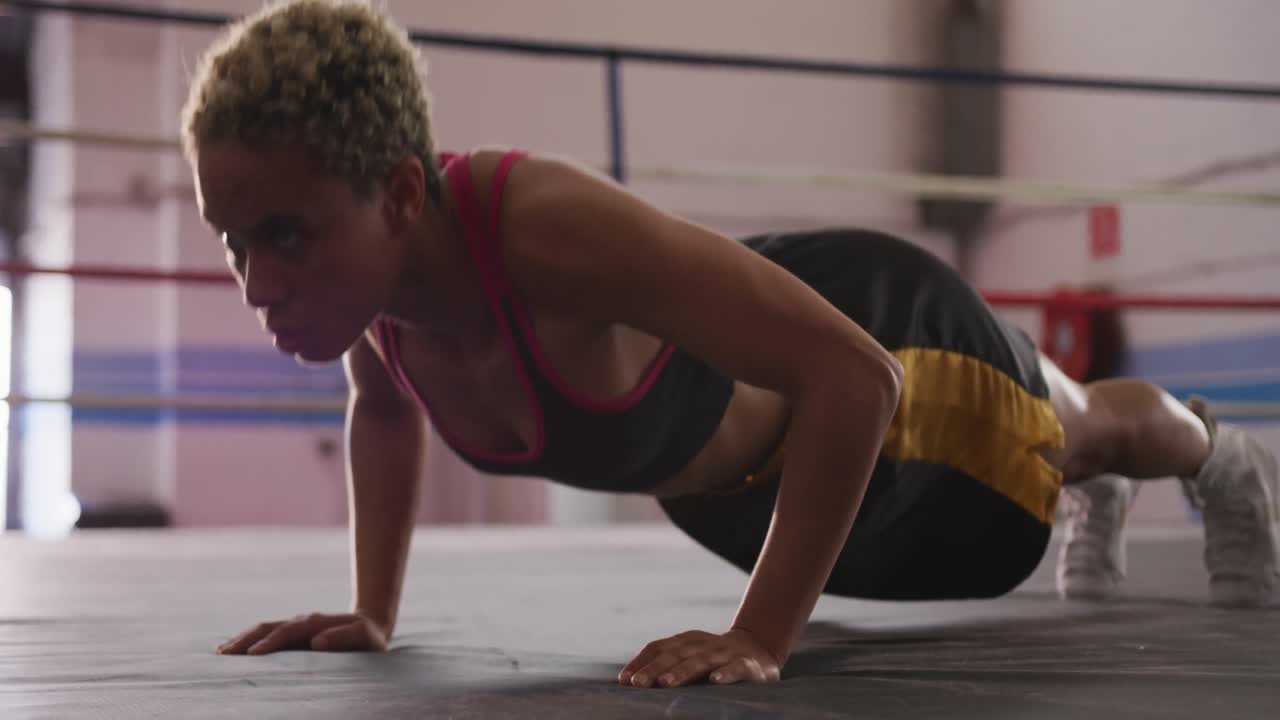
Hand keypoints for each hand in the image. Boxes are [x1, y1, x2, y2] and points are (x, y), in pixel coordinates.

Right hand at [216, 611, 388, 655]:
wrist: (370, 624)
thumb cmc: (367, 636)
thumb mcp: (363, 637)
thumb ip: (343, 637)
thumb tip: (317, 642)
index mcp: (315, 623)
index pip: (287, 632)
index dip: (270, 642)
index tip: (253, 655)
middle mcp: (301, 622)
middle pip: (268, 627)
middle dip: (245, 639)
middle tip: (224, 653)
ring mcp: (295, 626)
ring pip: (263, 629)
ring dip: (243, 639)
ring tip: (221, 652)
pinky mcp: (292, 633)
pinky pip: (266, 634)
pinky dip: (249, 640)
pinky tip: (235, 650)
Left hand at [618, 628, 781, 687]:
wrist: (758, 650)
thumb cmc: (715, 660)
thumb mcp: (690, 658)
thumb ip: (667, 666)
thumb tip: (630, 681)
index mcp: (686, 641)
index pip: (659, 647)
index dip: (641, 661)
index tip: (624, 679)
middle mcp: (703, 644)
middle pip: (675, 654)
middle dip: (654, 668)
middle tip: (637, 683)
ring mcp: (725, 652)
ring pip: (701, 660)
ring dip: (682, 671)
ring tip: (665, 683)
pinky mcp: (747, 664)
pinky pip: (736, 667)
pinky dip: (725, 673)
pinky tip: (714, 680)